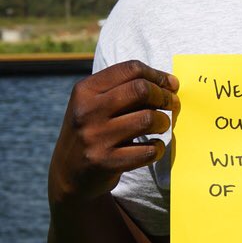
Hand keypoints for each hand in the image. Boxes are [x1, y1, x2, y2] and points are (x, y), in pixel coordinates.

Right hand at [49, 60, 179, 206]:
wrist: (68, 173)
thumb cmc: (95, 130)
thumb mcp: (96, 103)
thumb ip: (127, 89)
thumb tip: (171, 83)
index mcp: (85, 90)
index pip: (131, 69)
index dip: (158, 75)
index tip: (171, 84)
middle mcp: (87, 111)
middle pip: (141, 90)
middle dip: (164, 96)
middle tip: (172, 104)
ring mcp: (95, 137)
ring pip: (148, 119)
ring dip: (164, 122)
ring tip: (160, 126)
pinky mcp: (105, 162)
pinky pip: (147, 151)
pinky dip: (158, 149)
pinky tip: (153, 148)